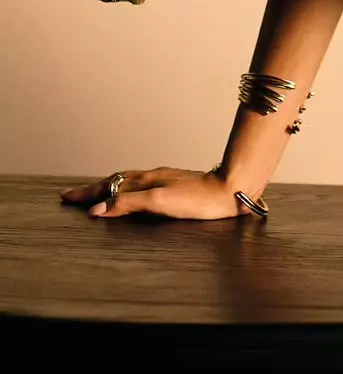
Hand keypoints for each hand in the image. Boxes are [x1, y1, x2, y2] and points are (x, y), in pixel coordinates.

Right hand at [59, 167, 246, 219]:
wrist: (231, 191)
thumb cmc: (199, 199)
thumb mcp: (160, 202)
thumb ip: (129, 204)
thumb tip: (97, 210)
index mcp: (146, 180)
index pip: (108, 186)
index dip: (86, 193)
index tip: (65, 197)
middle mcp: (153, 178)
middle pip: (115, 181)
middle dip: (92, 190)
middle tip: (71, 196)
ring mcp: (164, 181)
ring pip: (128, 182)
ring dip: (108, 188)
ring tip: (94, 194)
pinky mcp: (175, 188)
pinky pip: (141, 187)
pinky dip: (125, 191)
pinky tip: (132, 196)